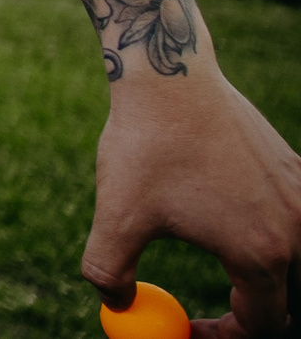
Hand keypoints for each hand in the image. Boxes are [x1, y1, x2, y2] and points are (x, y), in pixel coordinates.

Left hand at [88, 66, 300, 335]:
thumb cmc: (145, 147)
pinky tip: (235, 216)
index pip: (264, 326)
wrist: (170, 77)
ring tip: (230, 276)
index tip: (192, 329)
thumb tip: (118, 305)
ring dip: (270, 277)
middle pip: (291, 302)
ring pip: (297, 263)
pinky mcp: (297, 171)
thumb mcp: (116, 215)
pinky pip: (295, 223)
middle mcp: (295, 231)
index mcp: (259, 255)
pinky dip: (275, 236)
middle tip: (219, 316)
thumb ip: (108, 272)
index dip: (226, 338)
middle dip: (258, 316)